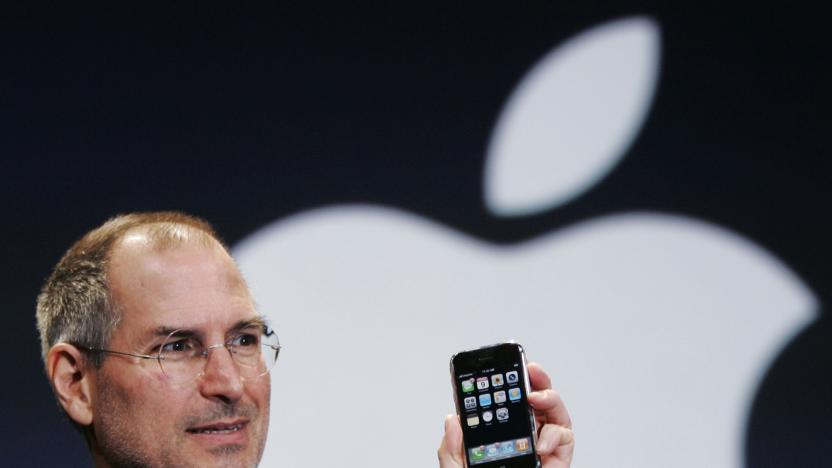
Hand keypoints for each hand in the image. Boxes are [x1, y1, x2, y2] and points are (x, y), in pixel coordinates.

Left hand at [437, 363, 573, 466]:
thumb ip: (450, 451)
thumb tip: (452, 421)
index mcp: (496, 440)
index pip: (502, 405)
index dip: (503, 384)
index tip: (499, 369)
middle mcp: (522, 442)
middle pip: (534, 403)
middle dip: (535, 380)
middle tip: (528, 370)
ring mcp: (542, 452)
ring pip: (555, 414)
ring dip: (550, 398)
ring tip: (535, 398)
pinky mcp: (558, 465)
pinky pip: (566, 439)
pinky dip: (556, 434)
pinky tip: (541, 441)